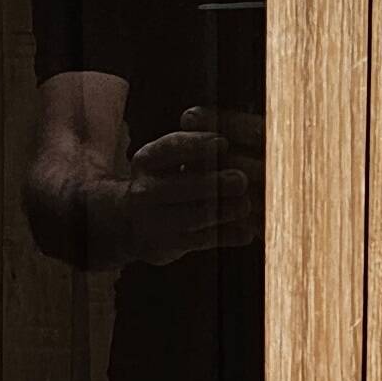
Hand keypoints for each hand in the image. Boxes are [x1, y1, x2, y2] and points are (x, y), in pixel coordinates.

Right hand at [123, 114, 255, 263]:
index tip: (223, 143)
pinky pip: (202, 241)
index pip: (171, 149)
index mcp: (147, 160)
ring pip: (193, 216)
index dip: (197, 146)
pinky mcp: (167, 245)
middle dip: (213, 183)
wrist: (133, 221)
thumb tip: (222, 135)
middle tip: (241, 179)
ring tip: (247, 205)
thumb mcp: (170, 157)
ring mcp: (154, 220)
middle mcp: (145, 190)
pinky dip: (227, 236)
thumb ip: (194, 144)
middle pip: (181, 186)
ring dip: (223, 211)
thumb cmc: (165, 179)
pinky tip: (247, 232)